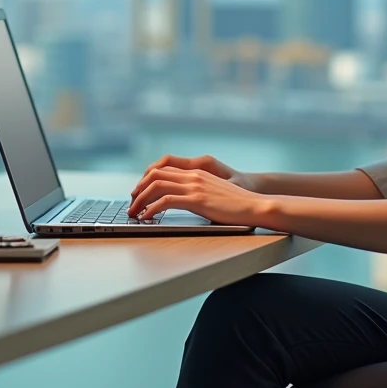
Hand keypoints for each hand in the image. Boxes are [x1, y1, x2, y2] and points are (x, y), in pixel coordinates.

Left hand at [128, 165, 268, 226]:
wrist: (255, 206)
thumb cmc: (238, 205)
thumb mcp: (215, 194)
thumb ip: (198, 194)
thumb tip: (183, 204)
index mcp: (197, 172)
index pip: (163, 169)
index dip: (146, 180)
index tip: (139, 194)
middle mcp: (193, 176)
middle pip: (155, 175)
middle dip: (138, 189)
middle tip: (131, 204)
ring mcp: (195, 186)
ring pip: (156, 186)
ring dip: (140, 200)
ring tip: (133, 212)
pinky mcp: (197, 200)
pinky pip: (165, 201)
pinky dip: (151, 209)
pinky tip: (146, 218)